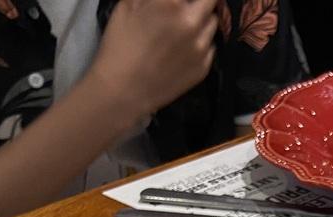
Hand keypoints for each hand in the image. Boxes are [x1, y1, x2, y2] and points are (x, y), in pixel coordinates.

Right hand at [88, 0, 218, 121]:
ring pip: (212, 22)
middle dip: (200, 0)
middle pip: (211, 0)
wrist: (124, 91)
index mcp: (172, 3)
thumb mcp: (127, 5)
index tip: (176, 1)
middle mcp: (193, 22)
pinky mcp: (205, 66)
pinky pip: (210, 45)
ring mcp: (202, 46)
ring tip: (184, 25)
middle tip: (186, 6)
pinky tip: (184, 47)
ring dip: (202, 18)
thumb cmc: (120, 44)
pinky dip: (201, 41)